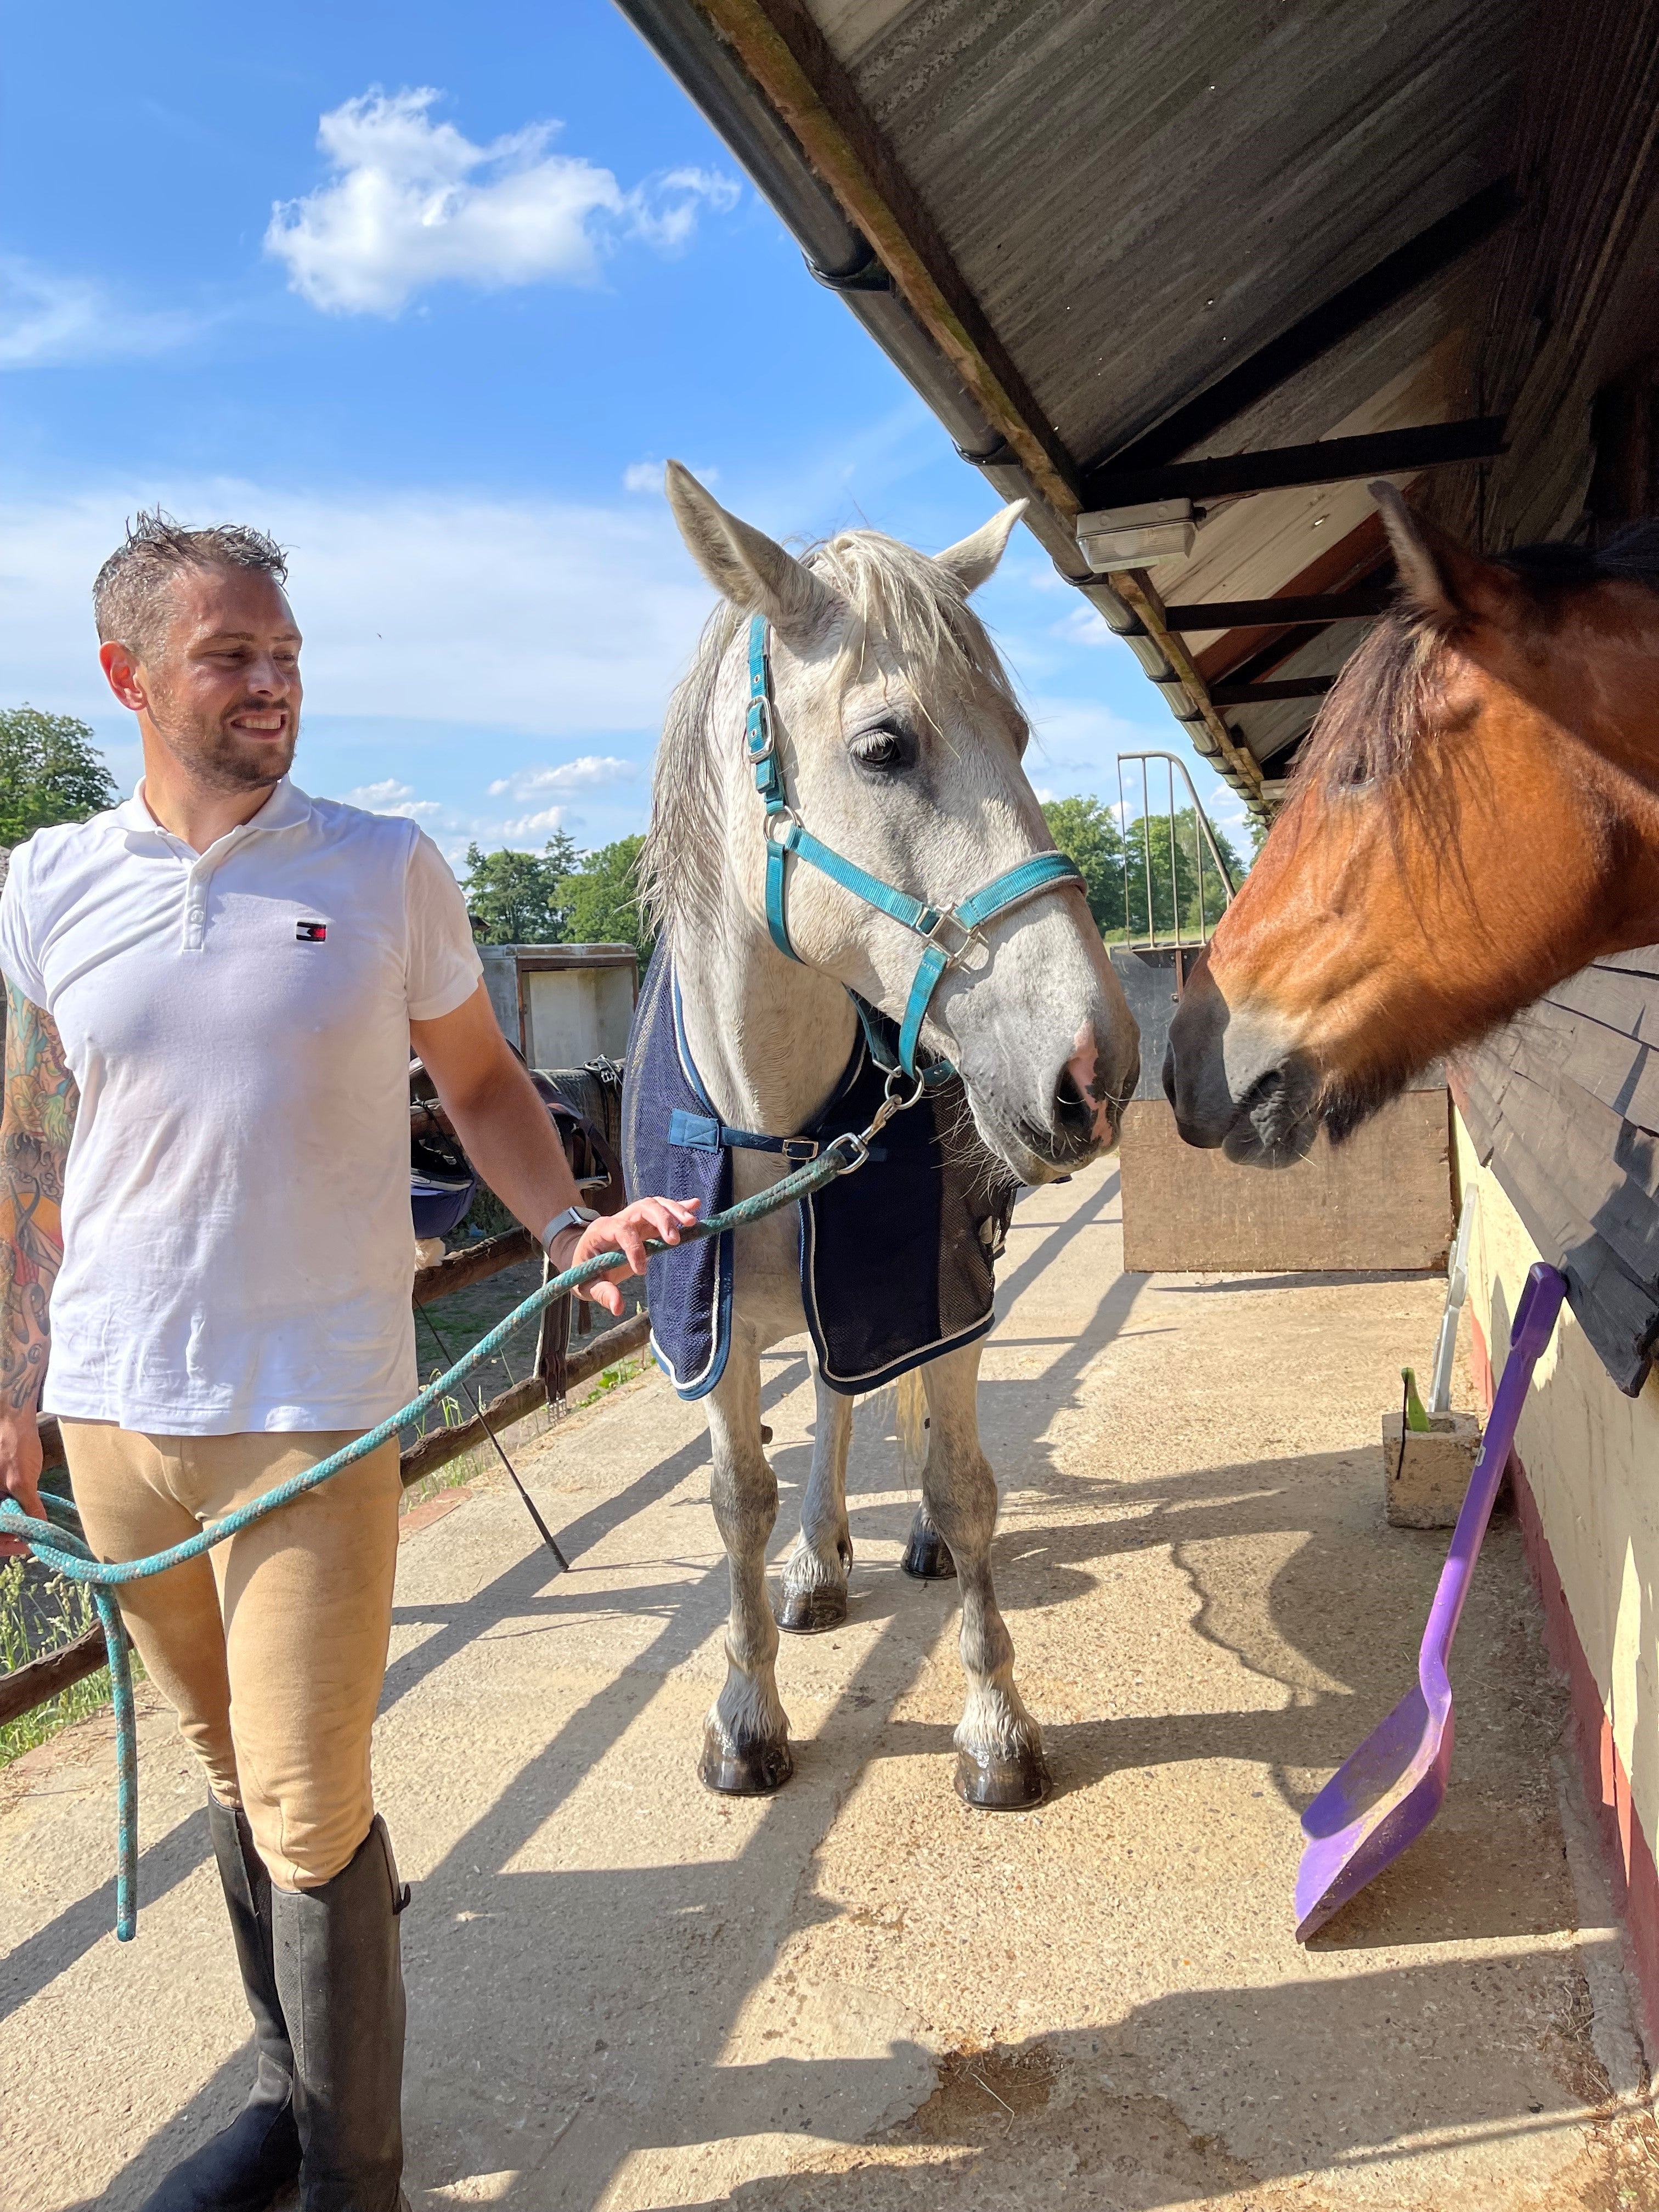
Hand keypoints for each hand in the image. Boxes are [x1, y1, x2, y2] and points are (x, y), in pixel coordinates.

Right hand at [0, 1409, 45, 1558]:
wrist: (12, 1417)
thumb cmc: (13, 1444)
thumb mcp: (22, 1481)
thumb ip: (30, 1508)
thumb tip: (40, 1530)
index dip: (6, 1545)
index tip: (27, 1546)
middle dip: (10, 1537)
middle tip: (32, 1541)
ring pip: (2, 1517)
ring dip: (14, 1526)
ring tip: (33, 1531)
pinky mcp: (0, 1484)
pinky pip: (4, 1505)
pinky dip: (16, 1513)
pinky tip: (30, 1515)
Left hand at [558, 1197, 701, 1317]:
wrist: (582, 1254)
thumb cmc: (583, 1271)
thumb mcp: (585, 1285)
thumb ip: (601, 1293)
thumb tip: (618, 1307)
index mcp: (601, 1231)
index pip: (621, 1229)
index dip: (634, 1246)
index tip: (641, 1271)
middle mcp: (619, 1219)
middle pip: (642, 1208)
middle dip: (661, 1220)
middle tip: (675, 1240)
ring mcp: (633, 1219)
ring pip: (654, 1205)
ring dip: (673, 1211)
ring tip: (691, 1223)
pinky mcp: (644, 1223)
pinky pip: (661, 1209)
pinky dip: (678, 1207)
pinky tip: (695, 1205)